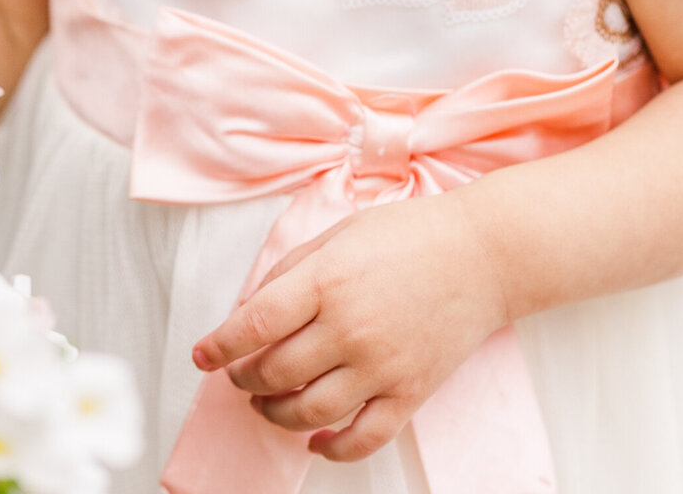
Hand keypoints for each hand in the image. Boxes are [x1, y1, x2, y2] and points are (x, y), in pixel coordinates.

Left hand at [192, 193, 508, 463]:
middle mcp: (349, 328)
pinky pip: (363, 438)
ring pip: (309, 412)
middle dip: (244, 379)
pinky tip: (315, 442)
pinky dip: (332, 449)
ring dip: (276, 415)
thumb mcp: (339, 234)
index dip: (219, 346)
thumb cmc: (408, 235)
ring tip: (265, 405)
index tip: (201, 356)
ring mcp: (380, 365)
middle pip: (274, 372)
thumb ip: (293, 271)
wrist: (481, 255)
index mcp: (326, 281)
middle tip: (238, 374)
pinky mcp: (410, 392)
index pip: (253, 325)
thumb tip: (252, 310)